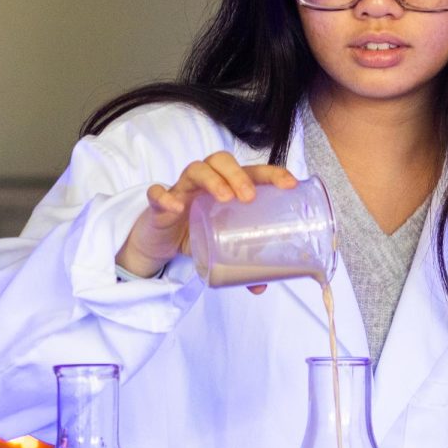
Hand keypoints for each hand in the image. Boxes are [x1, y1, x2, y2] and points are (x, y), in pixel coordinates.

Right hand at [116, 152, 295, 287]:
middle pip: (221, 161)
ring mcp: (181, 190)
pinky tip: (176, 207)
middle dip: (238, 174)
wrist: (158, 242)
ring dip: (212, 179)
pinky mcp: (158, 205)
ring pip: (195, 169)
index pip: (251, 171)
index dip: (271, 173)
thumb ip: (239, 263)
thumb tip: (262, 287)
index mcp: (226, 188)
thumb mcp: (219, 248)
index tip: (290, 185)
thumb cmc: (194, 233)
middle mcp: (205, 182)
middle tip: (249, 197)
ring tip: (224, 197)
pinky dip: (164, 197)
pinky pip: (157, 194)